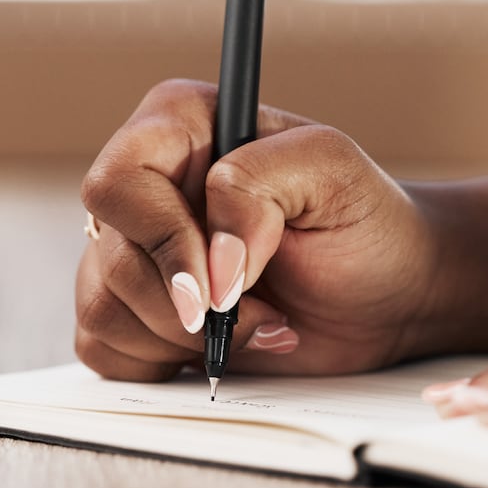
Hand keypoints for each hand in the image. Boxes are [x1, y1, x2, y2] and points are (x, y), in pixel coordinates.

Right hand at [75, 79, 443, 381]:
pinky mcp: (138, 306)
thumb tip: (212, 258)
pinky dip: (160, 361)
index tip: (217, 286)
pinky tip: (219, 345)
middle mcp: (150, 182)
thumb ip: (257, 184)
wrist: (386, 291)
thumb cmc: (363, 218)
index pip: (117, 179)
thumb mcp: (330, 171)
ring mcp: (138, 246)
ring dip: (182, 336)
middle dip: (185, 302)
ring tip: (253, 320)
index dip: (160, 238)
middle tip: (254, 306)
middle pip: (109, 253)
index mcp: (180, 126)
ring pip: (100, 304)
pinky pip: (103, 344)